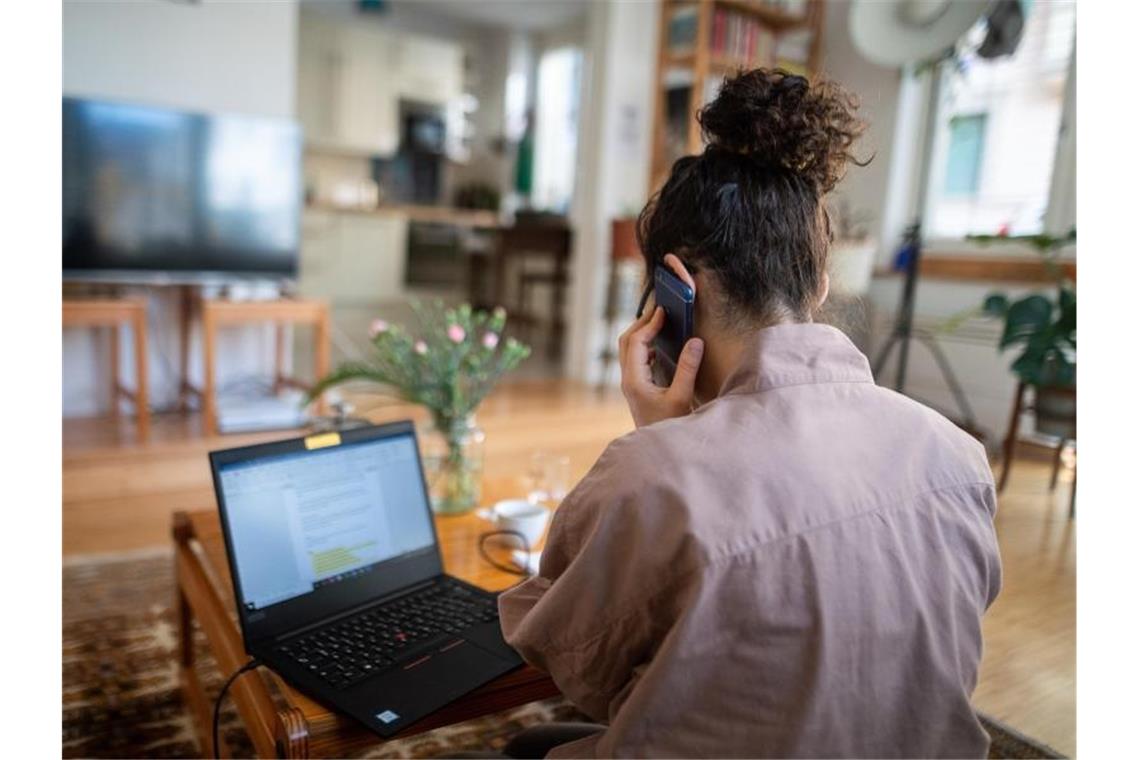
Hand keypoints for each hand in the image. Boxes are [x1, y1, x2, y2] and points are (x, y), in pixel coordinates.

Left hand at [618, 306, 704, 427]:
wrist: (658, 452)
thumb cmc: (670, 427)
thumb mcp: (682, 397)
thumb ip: (688, 368)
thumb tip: (695, 340)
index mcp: (634, 380)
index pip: (637, 342)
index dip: (649, 324)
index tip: (664, 311)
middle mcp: (628, 380)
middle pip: (626, 341)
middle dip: (641, 323)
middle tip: (660, 309)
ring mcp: (630, 384)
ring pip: (628, 349)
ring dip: (641, 333)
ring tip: (659, 321)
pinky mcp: (636, 387)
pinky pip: (634, 359)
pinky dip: (644, 345)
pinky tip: (659, 345)